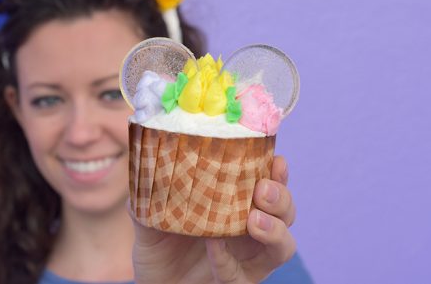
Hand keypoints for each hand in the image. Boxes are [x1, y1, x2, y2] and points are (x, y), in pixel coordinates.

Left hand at [131, 155, 296, 283]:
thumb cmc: (159, 245)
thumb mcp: (150, 215)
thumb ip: (150, 192)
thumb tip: (145, 164)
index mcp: (238, 203)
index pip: (268, 182)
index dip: (277, 171)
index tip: (276, 159)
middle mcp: (252, 230)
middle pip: (285, 211)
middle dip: (281, 196)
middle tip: (262, 189)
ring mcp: (250, 259)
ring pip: (283, 247)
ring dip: (274, 230)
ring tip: (254, 220)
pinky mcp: (238, 283)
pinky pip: (242, 275)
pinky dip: (228, 259)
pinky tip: (214, 246)